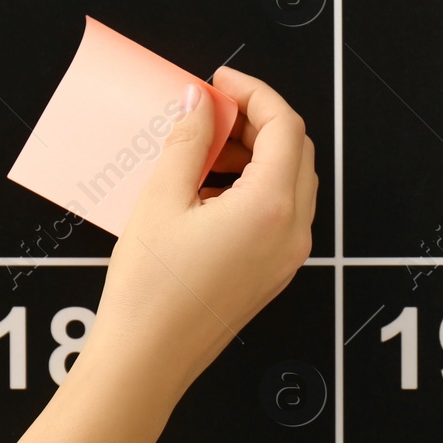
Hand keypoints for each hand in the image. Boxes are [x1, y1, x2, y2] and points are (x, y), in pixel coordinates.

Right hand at [82, 65, 316, 397]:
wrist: (147, 360)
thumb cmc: (150, 290)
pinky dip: (252, 188)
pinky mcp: (273, 272)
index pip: (284, 126)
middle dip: (257, 121)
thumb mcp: (161, 199)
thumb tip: (200, 103)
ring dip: (254, 155)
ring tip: (203, 151)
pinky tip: (206, 190)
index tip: (221, 81)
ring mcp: (288, 255)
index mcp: (272, 206)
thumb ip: (188, 141)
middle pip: (295, 151)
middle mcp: (293, 230)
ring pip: (290, 182)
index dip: (254, 92)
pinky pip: (278, 213)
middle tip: (211, 111)